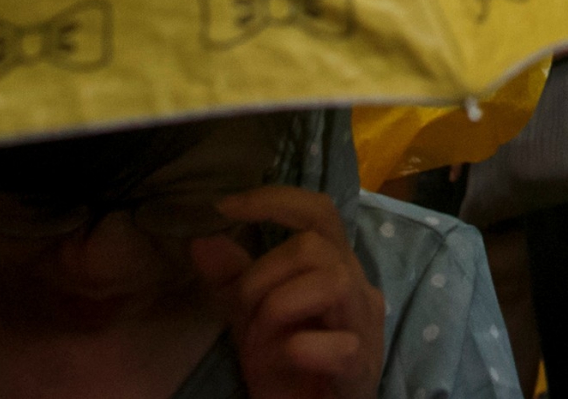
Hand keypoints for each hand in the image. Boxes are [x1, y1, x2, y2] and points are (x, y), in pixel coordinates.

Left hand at [190, 188, 385, 398]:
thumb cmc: (289, 367)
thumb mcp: (251, 320)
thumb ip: (233, 281)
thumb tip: (202, 239)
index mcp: (335, 267)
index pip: (318, 213)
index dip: (275, 201)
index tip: (224, 207)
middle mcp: (358, 287)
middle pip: (315, 245)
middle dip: (262, 275)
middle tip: (242, 312)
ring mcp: (365, 326)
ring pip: (330, 281)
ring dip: (278, 307)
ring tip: (261, 339)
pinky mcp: (363, 366)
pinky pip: (335, 345)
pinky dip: (297, 350)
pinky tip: (284, 363)